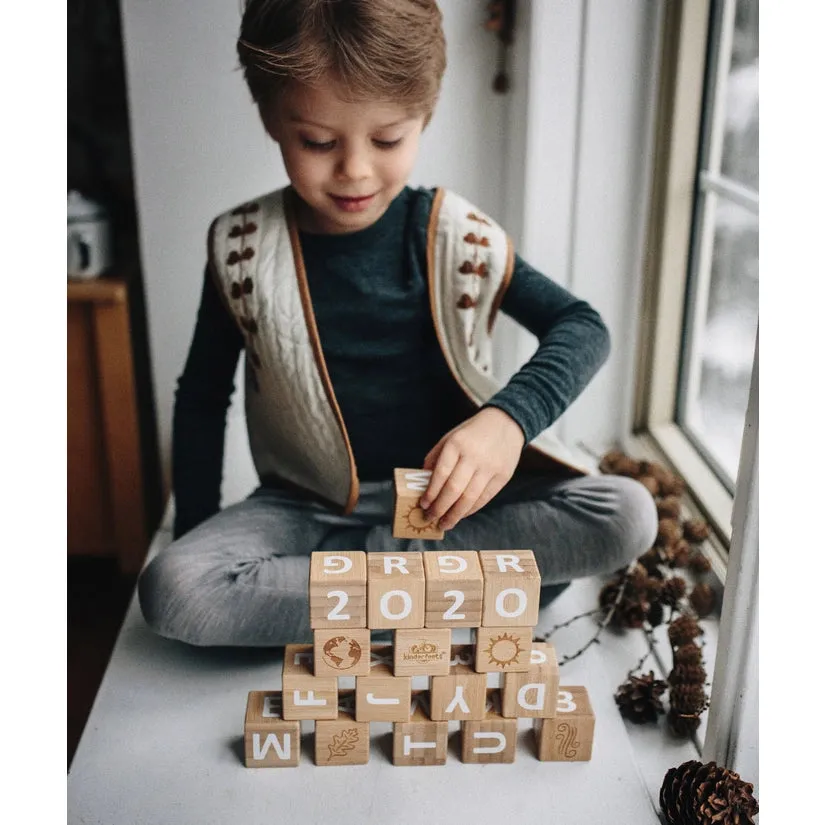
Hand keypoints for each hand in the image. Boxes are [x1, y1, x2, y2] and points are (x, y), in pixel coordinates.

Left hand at [419, 407, 524, 530]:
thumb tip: (424, 483)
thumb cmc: (472, 433)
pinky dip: (471, 510)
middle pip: (454, 489)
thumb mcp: (450, 437)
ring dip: (455, 515)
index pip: (441, 474)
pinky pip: (484, 498)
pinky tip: (461, 514)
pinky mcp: (502, 476)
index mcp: (457, 444)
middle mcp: (474, 456)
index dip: (431, 493)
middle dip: (440, 508)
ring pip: (470, 498)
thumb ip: (435, 458)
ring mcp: (490, 467)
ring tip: (445, 523)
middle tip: (430, 518)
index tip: (423, 505)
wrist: (506, 423)